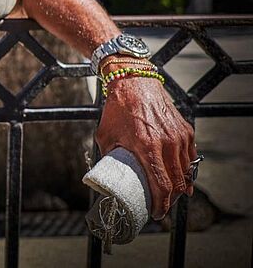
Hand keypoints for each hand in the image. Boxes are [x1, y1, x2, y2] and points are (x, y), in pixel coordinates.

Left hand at [96, 75, 197, 219]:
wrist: (133, 82)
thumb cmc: (117, 109)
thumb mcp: (105, 135)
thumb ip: (108, 157)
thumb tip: (106, 175)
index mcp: (147, 147)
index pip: (161, 186)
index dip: (161, 204)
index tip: (156, 213)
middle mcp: (167, 143)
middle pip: (177, 182)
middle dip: (171, 199)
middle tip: (162, 206)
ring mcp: (179, 136)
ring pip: (186, 171)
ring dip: (181, 186)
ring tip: (171, 194)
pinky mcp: (185, 130)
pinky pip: (190, 156)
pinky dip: (186, 169)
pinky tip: (180, 176)